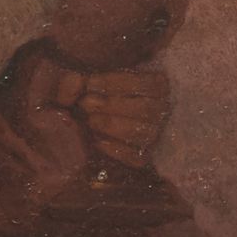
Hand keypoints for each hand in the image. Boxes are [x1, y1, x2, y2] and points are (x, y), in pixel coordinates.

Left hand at [2, 46, 170, 179]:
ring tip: (90, 121)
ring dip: (113, 125)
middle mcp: (162, 110)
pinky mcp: (144, 157)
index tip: (89, 83)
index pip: (145, 82)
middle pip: (145, 108)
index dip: (115, 82)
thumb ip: (78, 80)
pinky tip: (97, 141)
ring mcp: (155, 135)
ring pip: (142, 133)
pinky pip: (136, 156)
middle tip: (85, 103)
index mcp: (157, 84)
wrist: (93, 123)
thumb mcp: (88, 82)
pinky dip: (116, 149)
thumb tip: (74, 80)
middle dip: (112, 105)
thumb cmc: (96, 95)